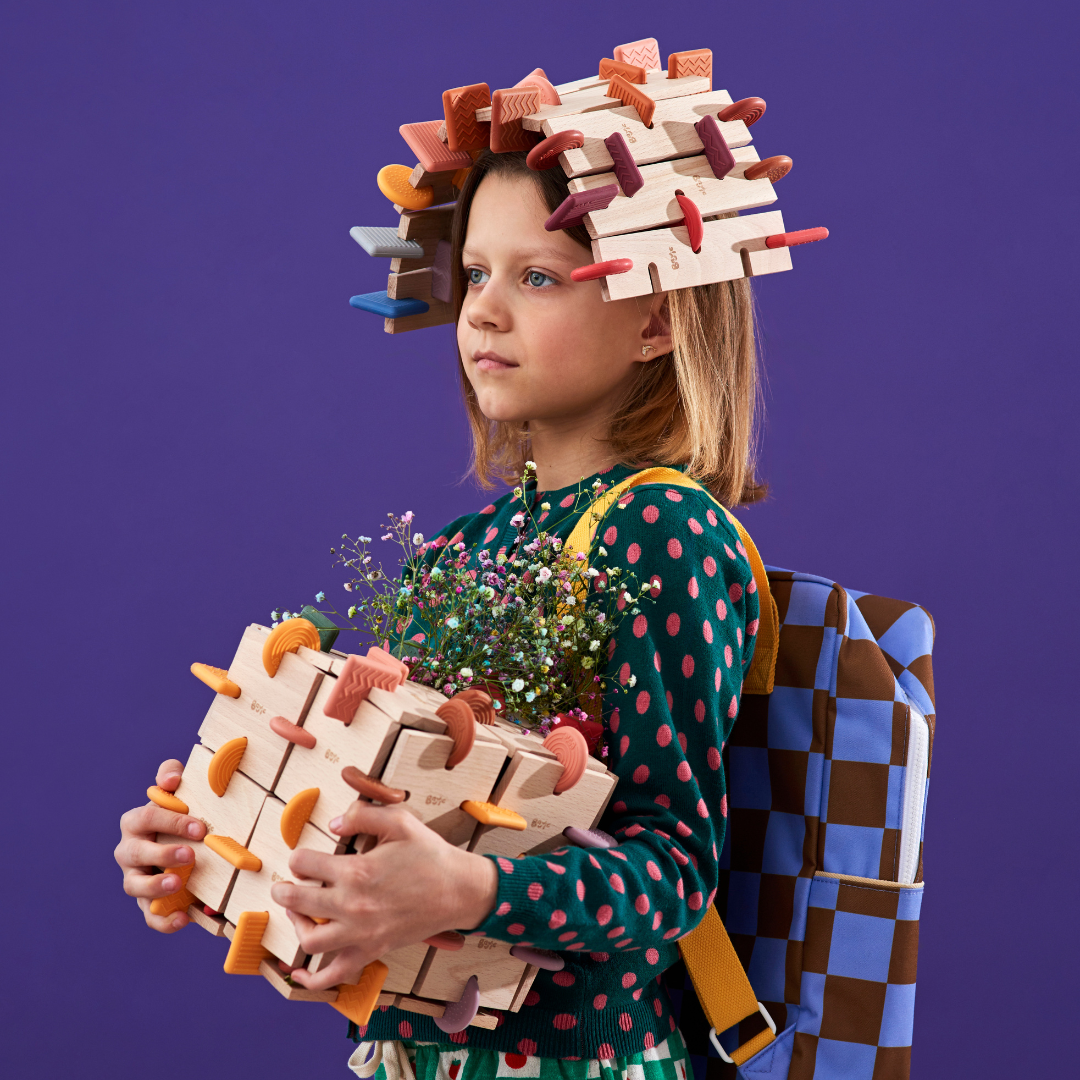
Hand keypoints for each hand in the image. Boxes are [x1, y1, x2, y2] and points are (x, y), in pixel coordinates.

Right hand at [114, 759, 206, 932]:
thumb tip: (170, 780)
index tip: (199, 827)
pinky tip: (183, 919)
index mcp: (135, 821)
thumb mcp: (176, 792)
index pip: (147, 817)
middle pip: (136, 853)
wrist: (184, 843)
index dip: (172, 821)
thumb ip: (171, 776)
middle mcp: (129, 851)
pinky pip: (149, 915)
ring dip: (155, 887)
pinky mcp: (147, 902)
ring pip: (134, 886)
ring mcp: (135, 878)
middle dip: (162, 854)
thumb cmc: (179, 814)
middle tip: (190, 855)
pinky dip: (163, 921)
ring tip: (178, 883)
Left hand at [270, 802, 498, 989]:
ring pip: (309, 941)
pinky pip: (334, 975)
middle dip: (284, 892)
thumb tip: (333, 824)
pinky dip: (312, 979)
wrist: (459, 891)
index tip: (303, 858)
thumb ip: (362, 815)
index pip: (305, 864)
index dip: (299, 858)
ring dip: (295, 926)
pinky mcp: (372, 950)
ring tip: (297, 915)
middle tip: (283, 887)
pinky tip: (300, 973)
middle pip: (298, 902)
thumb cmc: (430, 855)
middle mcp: (353, 906)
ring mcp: (361, 934)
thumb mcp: (399, 821)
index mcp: (357, 871)